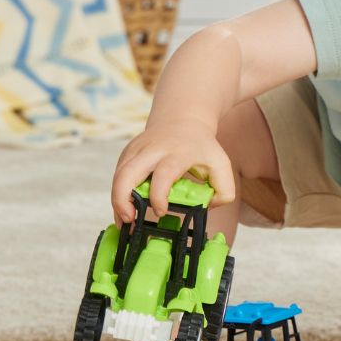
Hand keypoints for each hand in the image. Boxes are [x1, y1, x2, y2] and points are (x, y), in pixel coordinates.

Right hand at [111, 119, 234, 223]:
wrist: (182, 120)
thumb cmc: (201, 147)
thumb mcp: (221, 165)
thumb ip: (224, 190)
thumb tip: (206, 208)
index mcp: (178, 153)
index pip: (164, 173)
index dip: (158, 195)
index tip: (160, 212)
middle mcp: (153, 150)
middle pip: (128, 173)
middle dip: (122, 199)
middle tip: (129, 220)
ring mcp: (137, 149)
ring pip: (118, 175)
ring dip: (117, 200)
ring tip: (125, 220)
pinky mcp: (128, 152)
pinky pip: (118, 174)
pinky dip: (118, 193)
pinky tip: (125, 208)